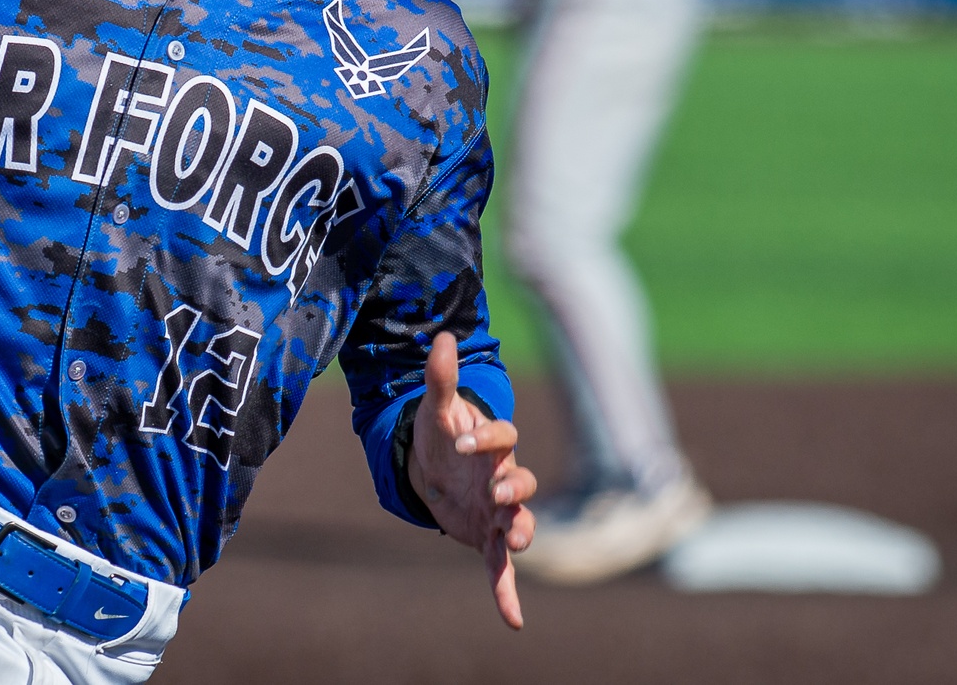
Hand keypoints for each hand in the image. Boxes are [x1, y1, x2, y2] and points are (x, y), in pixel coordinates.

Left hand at [406, 332, 537, 629]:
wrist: (434, 471)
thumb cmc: (441, 436)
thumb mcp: (435, 411)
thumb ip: (440, 378)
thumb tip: (443, 336)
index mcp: (493, 445)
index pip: (502, 438)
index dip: (487, 437)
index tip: (463, 439)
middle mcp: (504, 479)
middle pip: (522, 482)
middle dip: (515, 488)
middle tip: (499, 492)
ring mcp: (499, 512)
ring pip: (521, 523)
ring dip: (521, 531)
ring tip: (518, 542)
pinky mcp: (489, 540)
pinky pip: (502, 569)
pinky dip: (507, 592)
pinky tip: (513, 620)